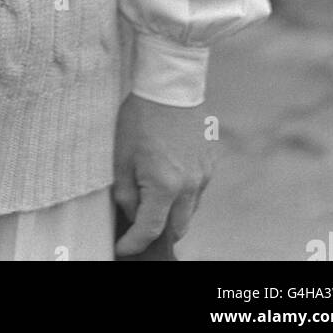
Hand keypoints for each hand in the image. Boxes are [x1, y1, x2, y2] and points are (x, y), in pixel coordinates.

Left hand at [113, 93, 213, 255]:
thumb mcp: (122, 155)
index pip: (150, 230)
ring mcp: (204, 175)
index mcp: (164, 186)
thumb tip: (131, 214)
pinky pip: (198, 190)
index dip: (133, 243)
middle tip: (139, 229)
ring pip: (190, 211)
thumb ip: (126, 192)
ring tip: (153, 202)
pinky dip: (184, 194)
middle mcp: (189, 185)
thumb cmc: (141, 116)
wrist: (171, 84)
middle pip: (176, 228)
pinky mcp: (210, 163)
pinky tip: (169, 178)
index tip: (122, 249)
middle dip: (157, 233)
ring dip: (173, 213)